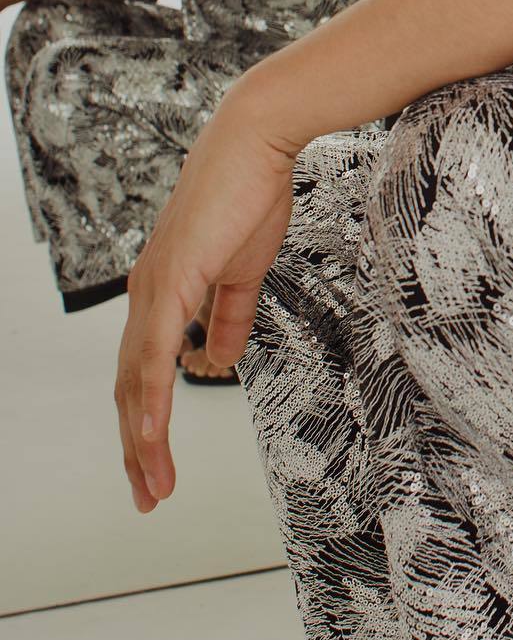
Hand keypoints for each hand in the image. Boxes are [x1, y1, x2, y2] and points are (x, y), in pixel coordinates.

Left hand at [116, 94, 299, 513]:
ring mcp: (153, 289)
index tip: (158, 465)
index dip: (148, 422)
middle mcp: (145, 294)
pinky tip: (151, 435)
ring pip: (135, 383)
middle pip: (129, 388)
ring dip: (142, 439)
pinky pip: (155, 355)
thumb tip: (216, 359)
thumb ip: (229, 318)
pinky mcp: (171, 282)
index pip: (144, 371)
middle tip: (148, 494)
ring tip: (153, 483)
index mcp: (162, 292)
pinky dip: (150, 401)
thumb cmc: (249, 195)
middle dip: (137, 447)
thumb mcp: (244, 272)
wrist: (255, 145)